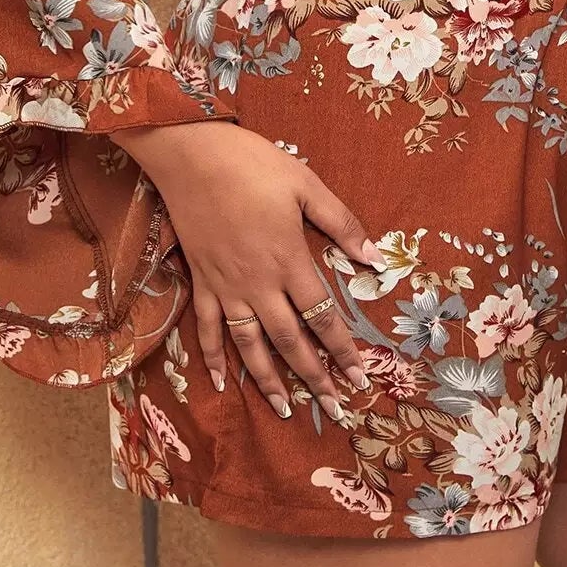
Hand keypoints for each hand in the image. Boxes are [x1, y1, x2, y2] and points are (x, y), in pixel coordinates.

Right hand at [115, 119, 382, 421]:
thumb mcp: (306, 185)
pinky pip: (208, 328)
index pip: (323, 317)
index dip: (343, 351)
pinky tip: (219, 383)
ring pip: (249, 345)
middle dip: (314, 378)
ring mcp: (226, 286)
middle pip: (290, 341)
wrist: (192, 156)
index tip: (360, 378)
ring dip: (268, 381)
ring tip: (285, 410)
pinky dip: (213, 358)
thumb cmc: (254, 165)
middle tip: (334, 409)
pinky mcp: (201, 281)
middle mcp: (259, 284)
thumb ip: (341, 223)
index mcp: (289, 261)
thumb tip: (374, 258)